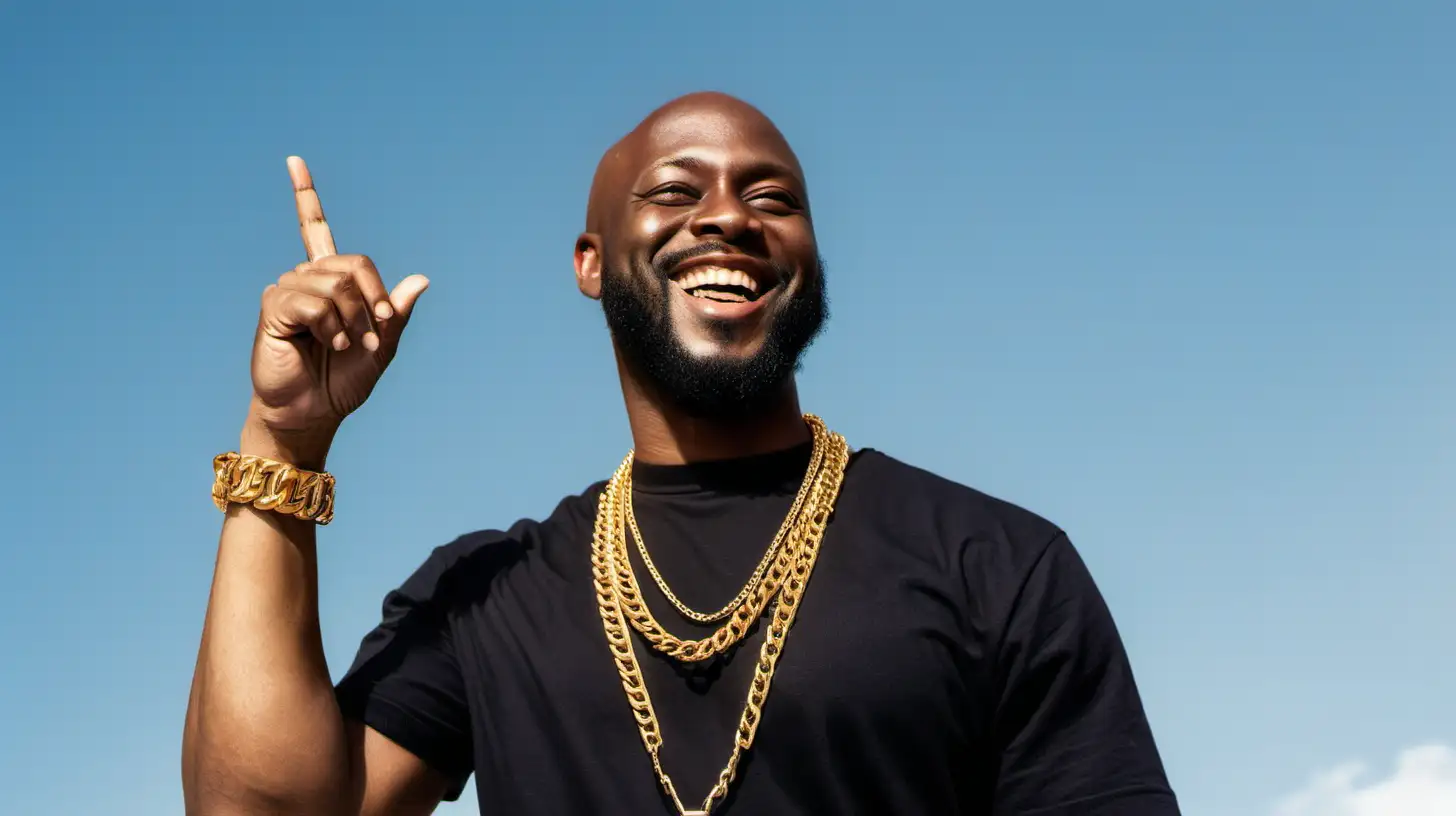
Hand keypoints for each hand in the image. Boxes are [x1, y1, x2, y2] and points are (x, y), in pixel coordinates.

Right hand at [244, 157, 428, 459]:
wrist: (313, 412)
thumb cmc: (344, 381)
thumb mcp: (383, 347)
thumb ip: (397, 313)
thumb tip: (421, 280)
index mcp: (330, 281)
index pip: (314, 229)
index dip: (304, 195)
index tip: (292, 160)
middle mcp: (305, 279)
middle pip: (352, 264)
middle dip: (371, 303)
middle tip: (367, 337)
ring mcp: (287, 291)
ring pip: (336, 284)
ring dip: (351, 321)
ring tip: (341, 346)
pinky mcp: (274, 308)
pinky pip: (314, 302)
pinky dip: (330, 325)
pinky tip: (326, 343)